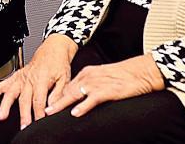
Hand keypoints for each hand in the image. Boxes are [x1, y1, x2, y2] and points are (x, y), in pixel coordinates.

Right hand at [0, 33, 75, 128]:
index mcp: (42, 79)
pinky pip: (2, 85)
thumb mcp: (65, 78)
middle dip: (23, 114)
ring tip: (1, 116)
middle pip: (24, 99)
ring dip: (5, 105)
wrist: (53, 49)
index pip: (39, 100)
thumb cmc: (59, 64)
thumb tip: (53, 107)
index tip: (38, 123)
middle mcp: (28, 79)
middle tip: (23, 126)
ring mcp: (20, 78)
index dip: (38, 113)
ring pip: (10, 92)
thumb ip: (58, 94)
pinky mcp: (15, 77)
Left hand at [45, 54, 164, 118]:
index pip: (67, 85)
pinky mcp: (108, 91)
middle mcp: (89, 77)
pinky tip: (75, 113)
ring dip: (61, 105)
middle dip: (53, 101)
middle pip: (66, 90)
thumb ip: (90, 85)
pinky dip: (83, 106)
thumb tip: (80, 96)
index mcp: (87, 73)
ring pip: (75, 94)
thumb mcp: (102, 77)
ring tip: (50, 113)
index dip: (55, 96)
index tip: (46, 104)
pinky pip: (92, 99)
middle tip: (42, 110)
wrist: (142, 72)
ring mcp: (97, 83)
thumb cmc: (125, 76)